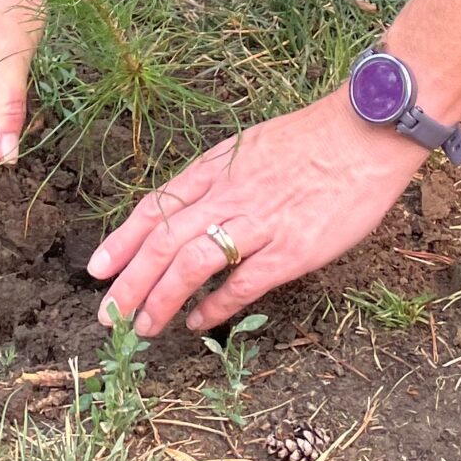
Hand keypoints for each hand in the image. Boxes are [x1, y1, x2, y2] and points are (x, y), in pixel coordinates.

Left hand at [87, 93, 425, 335]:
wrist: (363, 133)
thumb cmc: (310, 140)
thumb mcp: (249, 149)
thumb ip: (219, 181)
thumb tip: (192, 216)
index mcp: (215, 168)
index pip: (156, 207)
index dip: (123, 241)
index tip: (97, 270)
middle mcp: (228, 193)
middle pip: (163, 240)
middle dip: (130, 281)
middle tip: (108, 316)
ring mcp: (259, 221)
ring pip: (193, 261)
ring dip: (161, 298)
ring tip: (144, 328)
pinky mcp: (292, 248)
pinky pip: (244, 281)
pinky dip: (216, 305)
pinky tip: (198, 323)